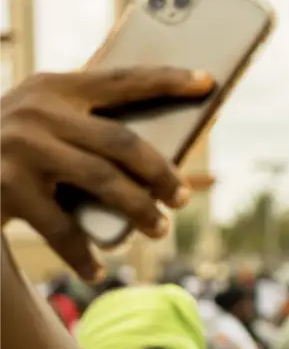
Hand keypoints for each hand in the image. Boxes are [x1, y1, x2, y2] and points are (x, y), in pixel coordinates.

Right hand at [0, 67, 213, 279]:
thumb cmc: (12, 148)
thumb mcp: (43, 122)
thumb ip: (90, 126)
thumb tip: (165, 159)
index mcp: (55, 87)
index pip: (123, 79)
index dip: (167, 80)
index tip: (208, 83)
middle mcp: (38, 112)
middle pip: (123, 142)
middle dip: (162, 173)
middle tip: (182, 198)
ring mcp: (20, 149)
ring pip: (102, 182)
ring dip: (139, 210)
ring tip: (159, 229)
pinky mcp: (4, 188)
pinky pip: (61, 228)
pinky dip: (84, 254)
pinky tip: (99, 269)